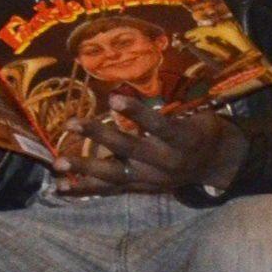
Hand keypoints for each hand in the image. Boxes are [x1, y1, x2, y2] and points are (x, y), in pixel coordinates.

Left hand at [55, 98, 246, 194]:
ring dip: (84, 167)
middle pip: (128, 149)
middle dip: (98, 136)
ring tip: (59, 163)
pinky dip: (83, 189)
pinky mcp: (138, 189)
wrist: (213, 166)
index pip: (158, 125)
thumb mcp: (198, 115)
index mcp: (182, 140)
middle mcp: (164, 162)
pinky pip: (109, 191)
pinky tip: (60, 188)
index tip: (114, 99)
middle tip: (71, 123)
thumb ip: (172, 105)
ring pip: (114, 174)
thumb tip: (144, 80)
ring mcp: (149, 180)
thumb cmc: (201, 130)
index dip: (137, 113)